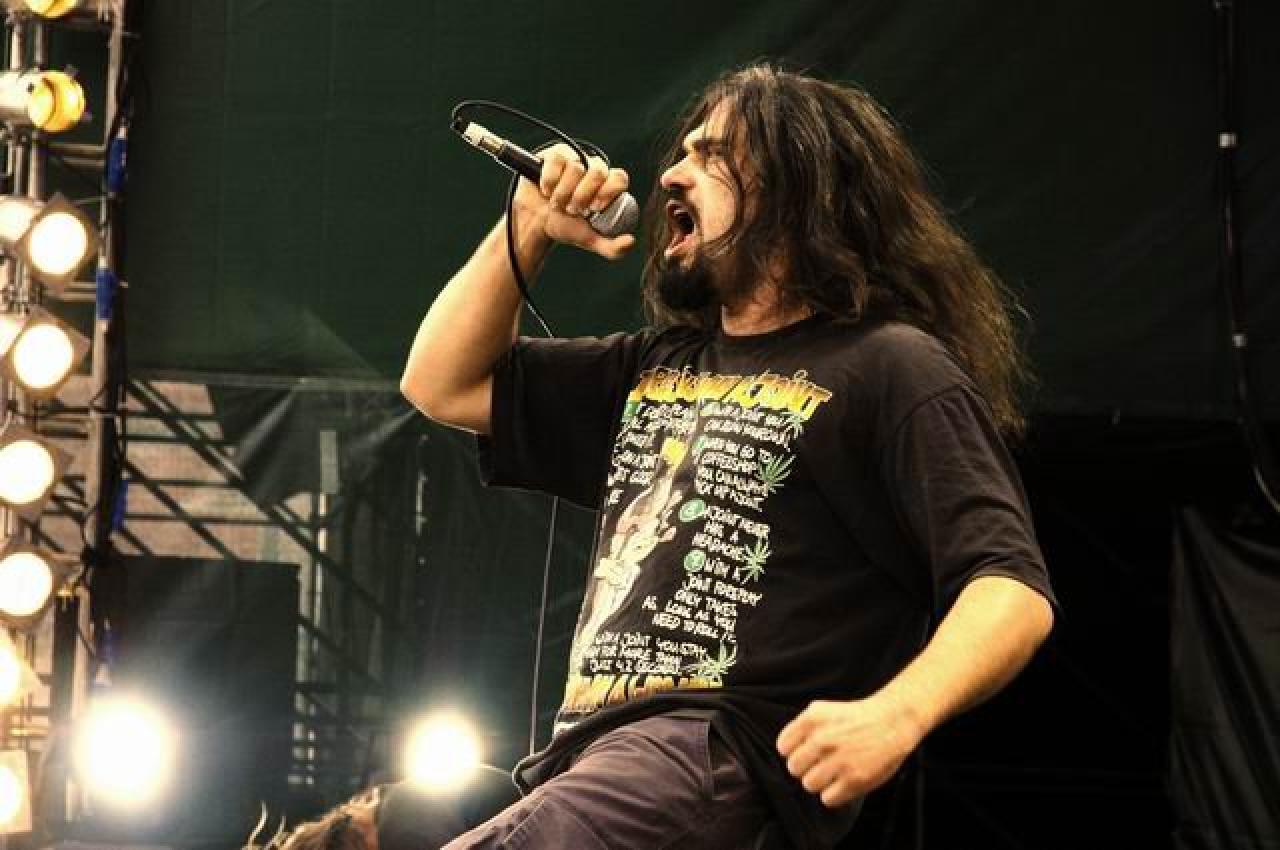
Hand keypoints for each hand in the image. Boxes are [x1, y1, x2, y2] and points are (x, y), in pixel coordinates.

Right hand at [512, 142, 634, 259]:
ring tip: (557, 204)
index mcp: (607, 185)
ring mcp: (575, 159)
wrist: (536, 222)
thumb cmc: (565, 227)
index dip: (608, 192)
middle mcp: (593, 168)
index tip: (594, 208)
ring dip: (563, 192)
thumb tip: (630, 241)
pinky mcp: (555, 155)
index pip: (619, 178)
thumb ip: (612, 247)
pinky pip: (557, 159)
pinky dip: (550, 179)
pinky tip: (546, 190)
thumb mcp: (590, 240)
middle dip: (583, 195)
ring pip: (576, 167)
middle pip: (599, 171)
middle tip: (573, 209)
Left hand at [776, 694, 926, 807]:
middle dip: (806, 768)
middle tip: (821, 764)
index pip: (783, 748)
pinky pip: (827, 799)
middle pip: (794, 768)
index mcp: (812, 720)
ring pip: (809, 785)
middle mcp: (822, 740)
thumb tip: (785, 750)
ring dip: (820, 782)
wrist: (892, 721)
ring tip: (834, 773)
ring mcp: (838, 761)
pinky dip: (834, 795)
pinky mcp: (854, 780)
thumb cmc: (856, 718)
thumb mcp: (823, 710)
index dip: (794, 751)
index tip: (807, 751)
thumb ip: (802, 728)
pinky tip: (843, 782)